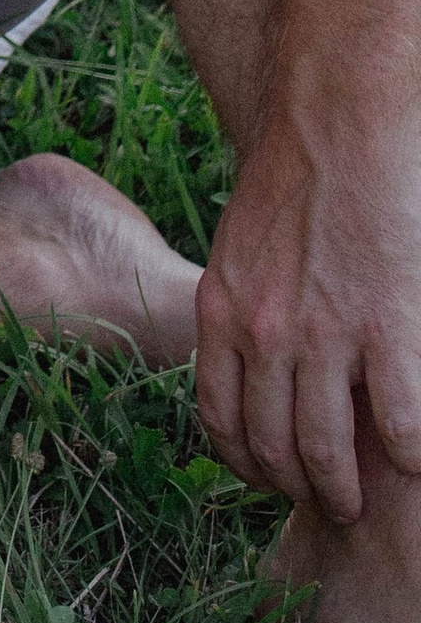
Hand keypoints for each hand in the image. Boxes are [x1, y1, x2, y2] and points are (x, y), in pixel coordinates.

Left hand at [196, 99, 420, 520]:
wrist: (337, 120)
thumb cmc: (292, 176)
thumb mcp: (238, 247)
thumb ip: (242, 309)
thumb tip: (251, 366)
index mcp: (221, 313)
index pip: (221, 422)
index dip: (246, 465)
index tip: (270, 478)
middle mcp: (264, 334)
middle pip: (273, 448)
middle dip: (298, 488)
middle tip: (325, 502)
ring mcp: (326, 336)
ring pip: (329, 453)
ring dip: (344, 490)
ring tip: (361, 500)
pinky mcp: (389, 330)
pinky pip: (400, 429)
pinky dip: (409, 456)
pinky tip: (413, 459)